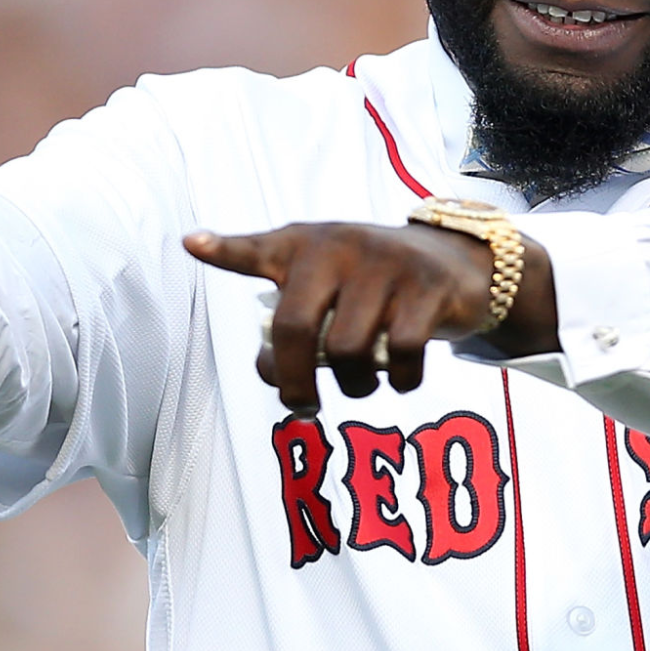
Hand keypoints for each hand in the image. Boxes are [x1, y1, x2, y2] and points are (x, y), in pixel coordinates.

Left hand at [184, 221, 509, 415]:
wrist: (456, 261)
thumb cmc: (375, 282)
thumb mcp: (330, 278)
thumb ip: (294, 314)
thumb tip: (271, 372)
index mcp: (307, 245)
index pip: (257, 249)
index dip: (225, 250)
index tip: (193, 244)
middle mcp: (341, 247)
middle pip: (295, 327)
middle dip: (292, 381)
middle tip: (301, 406)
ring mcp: (386, 265)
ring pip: (349, 349)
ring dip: (353, 386)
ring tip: (360, 385)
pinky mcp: (427, 287)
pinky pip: (401, 352)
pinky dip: (398, 380)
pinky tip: (399, 378)